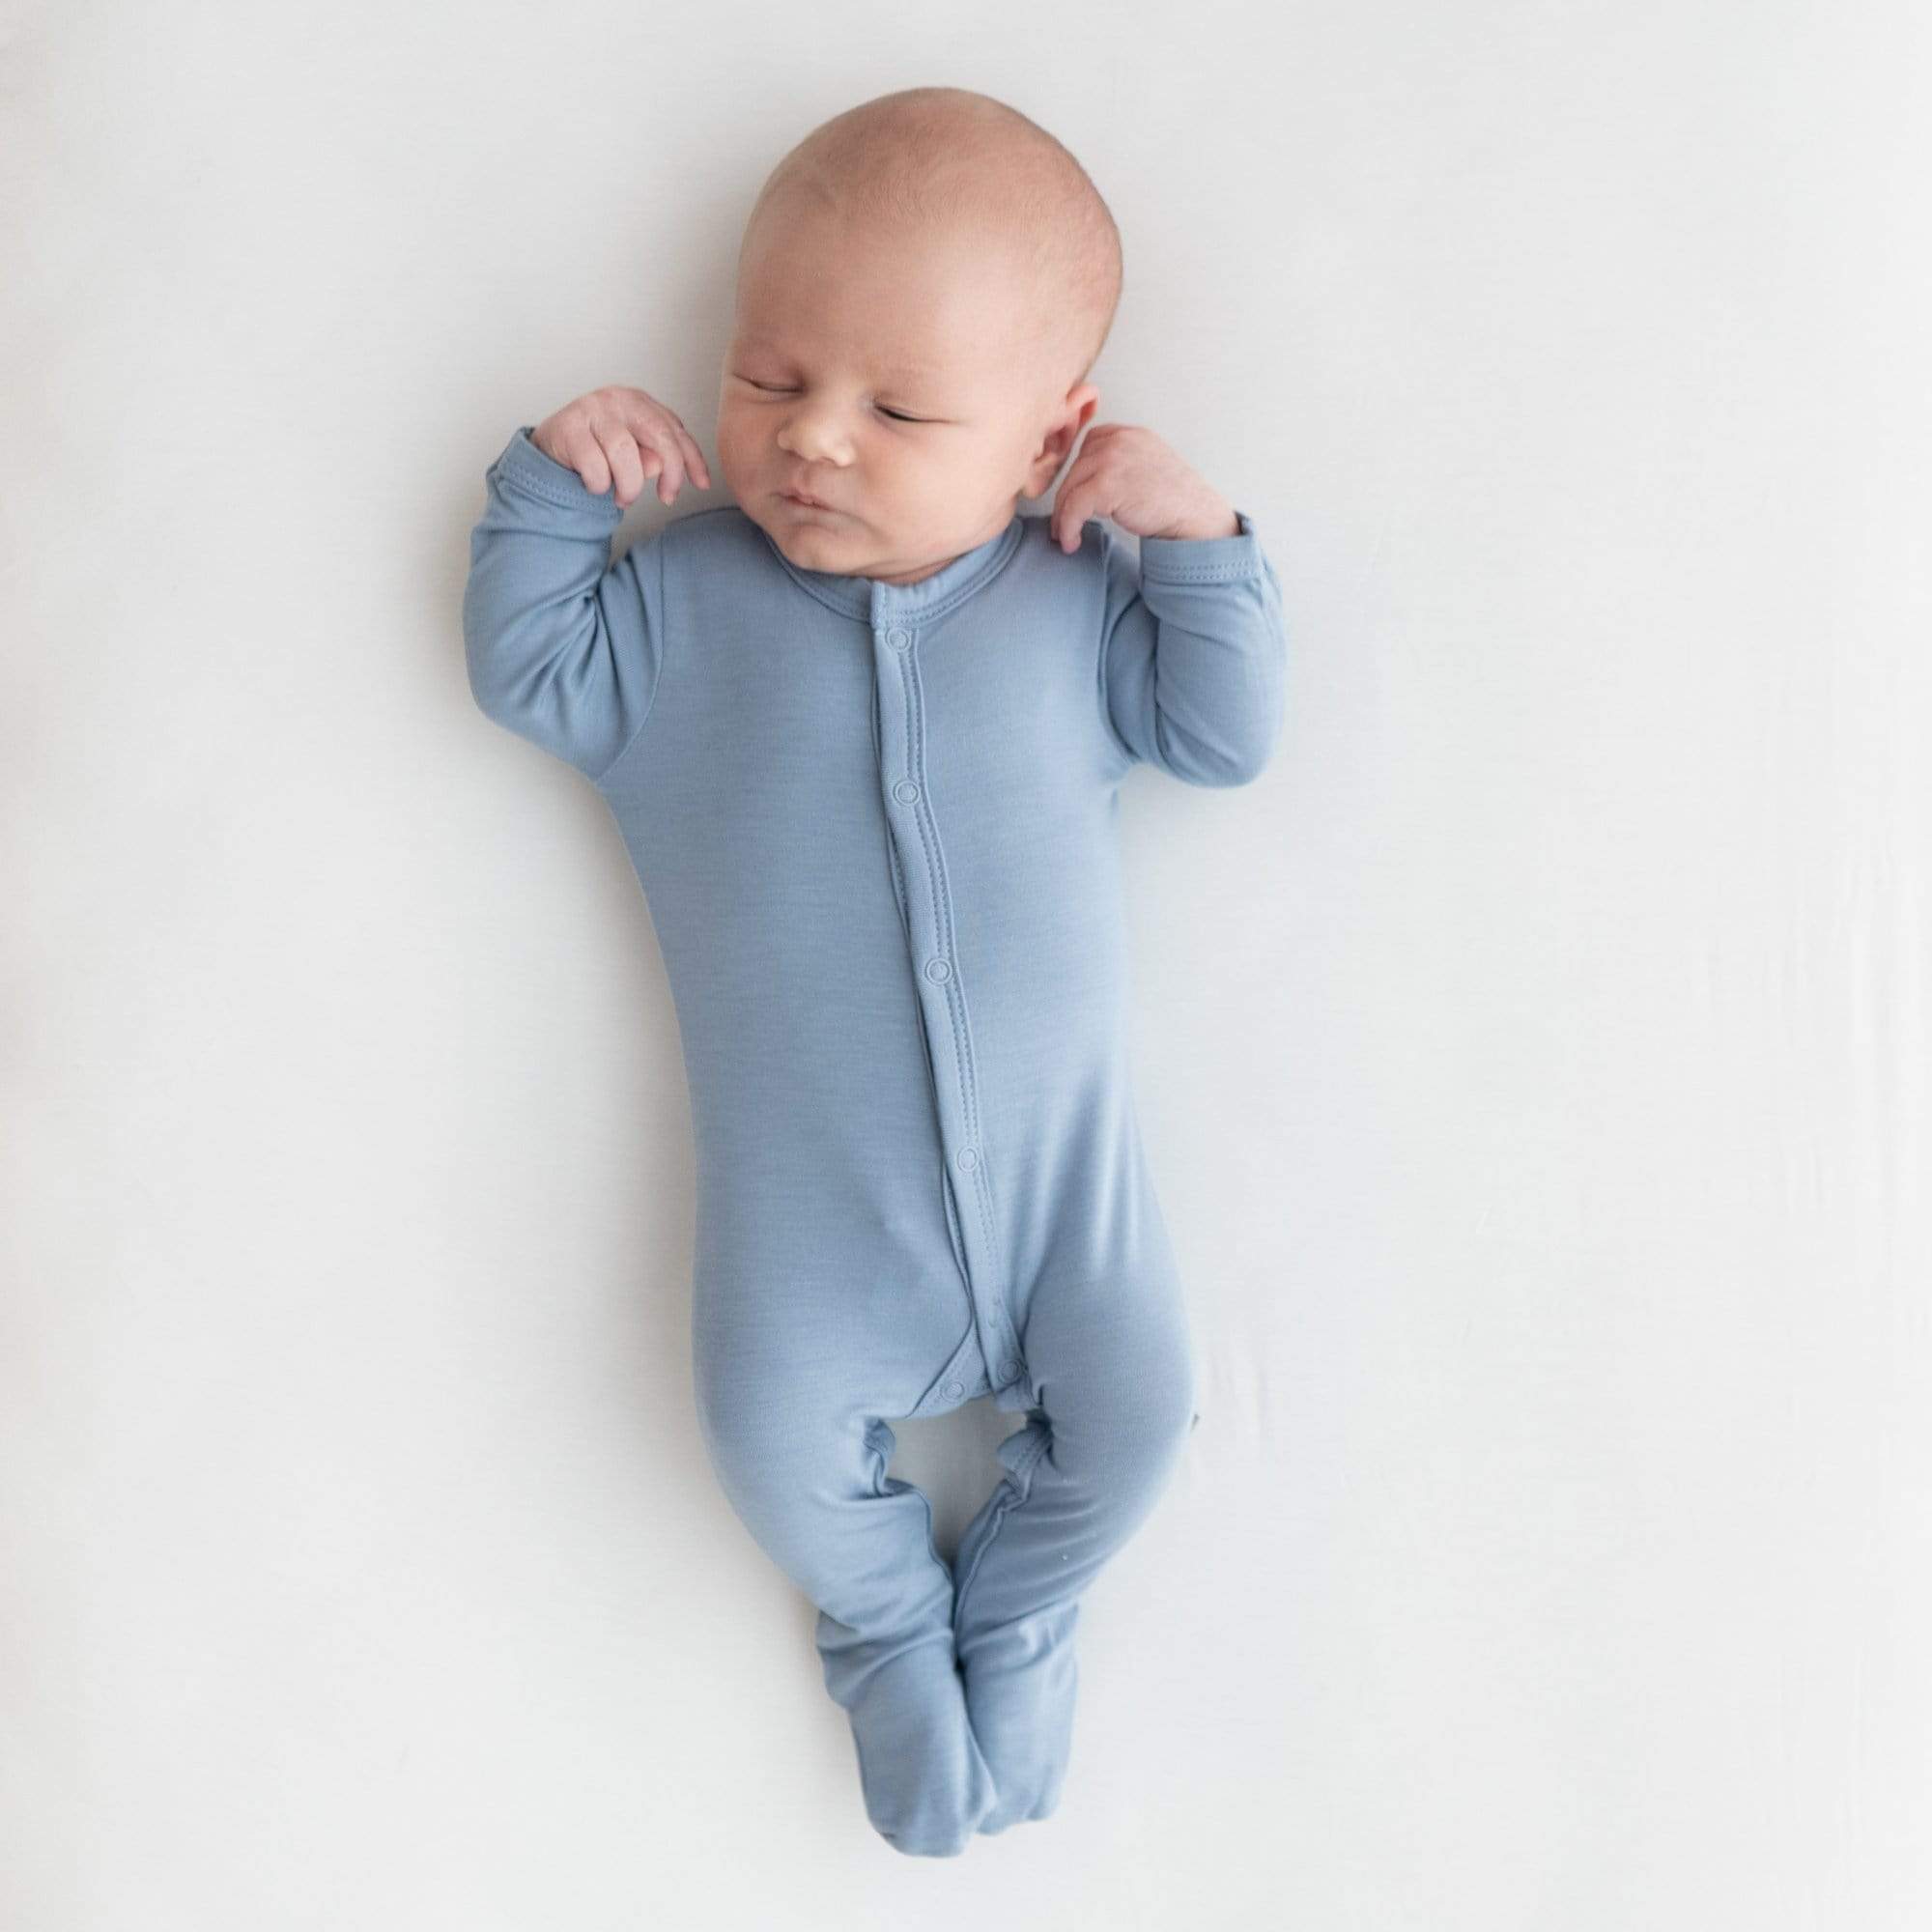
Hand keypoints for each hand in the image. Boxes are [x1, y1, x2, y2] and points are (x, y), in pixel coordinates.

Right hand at [532, 386, 713, 508]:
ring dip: (629, 486)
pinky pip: (596, 468)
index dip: (692, 460)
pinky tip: (594, 484)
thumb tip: (660, 466)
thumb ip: (654, 458)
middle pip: (659, 437)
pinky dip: (599, 486)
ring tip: (623, 497)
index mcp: (640, 402)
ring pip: (625, 456)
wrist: (552, 449)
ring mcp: (591, 409)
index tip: (701, 485)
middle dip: (669, 475)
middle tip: (666, 498)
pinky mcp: (568, 427)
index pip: (675, 430)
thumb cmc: (600, 451)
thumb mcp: (634, 455)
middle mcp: (618, 399)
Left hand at [1048, 423, 1238, 550]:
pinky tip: (1072, 542)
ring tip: (1064, 537)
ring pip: (1070, 487)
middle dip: (1067, 498)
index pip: (1089, 445)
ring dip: (1063, 516)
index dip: (1079, 473)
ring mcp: (1112, 460)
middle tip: (1062, 524)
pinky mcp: (1107, 485)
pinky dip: (1068, 527)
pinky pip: (1074, 506)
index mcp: (1130, 433)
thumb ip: (1123, 461)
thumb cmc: (1175, 500)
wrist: (1195, 517)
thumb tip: (1088, 480)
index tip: (1074, 497)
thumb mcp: (1149, 465)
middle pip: (1076, 467)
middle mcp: (1119, 440)